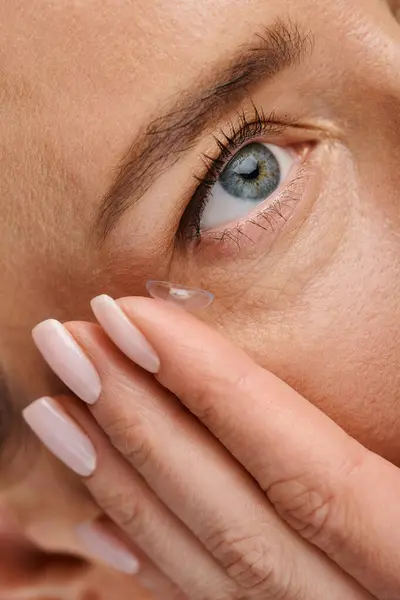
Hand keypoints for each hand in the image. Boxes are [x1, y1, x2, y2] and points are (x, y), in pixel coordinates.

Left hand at [25, 294, 399, 598]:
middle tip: (67, 341)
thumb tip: (379, 332)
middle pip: (234, 517)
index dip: (210, 386)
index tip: (128, 315)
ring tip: (59, 406)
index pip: (302, 468)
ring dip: (124, 481)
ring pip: (209, 567)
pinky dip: (154, 557)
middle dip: (140, 421)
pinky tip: (105, 513)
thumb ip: (397, 405)